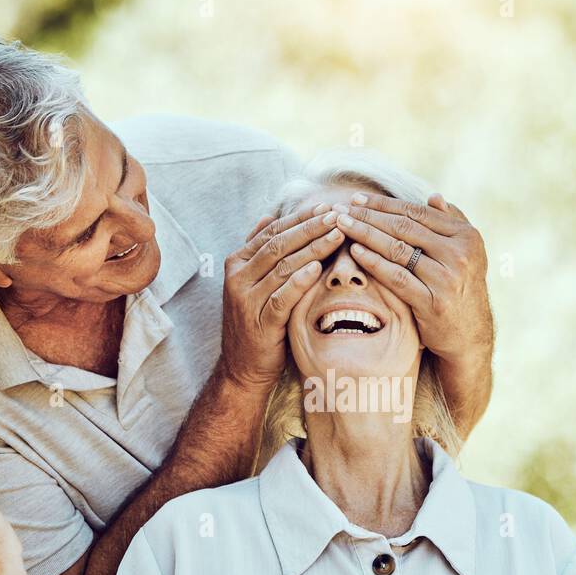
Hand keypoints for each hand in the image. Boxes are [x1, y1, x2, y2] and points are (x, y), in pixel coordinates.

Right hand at [219, 203, 346, 390]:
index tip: (327, 207)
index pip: (272, 231)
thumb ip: (259, 249)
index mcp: (238, 262)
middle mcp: (238, 277)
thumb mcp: (254, 282)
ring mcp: (247, 301)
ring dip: (312, 249)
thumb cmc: (257, 321)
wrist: (243, 367)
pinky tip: (318, 268)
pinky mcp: (259, 323)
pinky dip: (299, 282)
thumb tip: (268, 215)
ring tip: (337, 235)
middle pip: (279, 245)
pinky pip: (282, 298)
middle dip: (310, 228)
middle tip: (337, 216)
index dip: (300, 218)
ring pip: (282, 267)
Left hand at [332, 191, 493, 364]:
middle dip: (368, 216)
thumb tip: (433, 196)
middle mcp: (459, 254)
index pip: (417, 212)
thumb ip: (452, 223)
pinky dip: (374, 263)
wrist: (469, 335)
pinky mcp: (432, 303)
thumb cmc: (461, 288)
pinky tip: (355, 251)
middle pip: (404, 228)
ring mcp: (446, 279)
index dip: (384, 204)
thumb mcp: (467, 253)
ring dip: (365, 234)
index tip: (357, 198)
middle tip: (341, 208)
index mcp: (467, 236)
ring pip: (397, 249)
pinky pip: (397, 278)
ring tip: (341, 225)